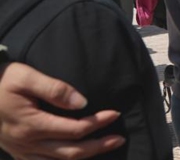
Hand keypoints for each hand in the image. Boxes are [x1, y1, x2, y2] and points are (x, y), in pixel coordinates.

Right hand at [0, 62, 123, 159]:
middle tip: (119, 139)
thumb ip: (55, 89)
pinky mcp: (17, 152)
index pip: (74, 129)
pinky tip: (76, 158)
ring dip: (84, 157)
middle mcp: (27, 143)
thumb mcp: (26, 77)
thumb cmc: (1, 81)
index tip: (115, 113)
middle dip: (98, 146)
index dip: (98, 123)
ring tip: (105, 147)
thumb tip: (82, 102)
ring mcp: (21, 151)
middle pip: (71, 152)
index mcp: (32, 125)